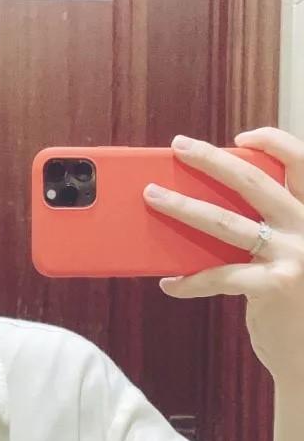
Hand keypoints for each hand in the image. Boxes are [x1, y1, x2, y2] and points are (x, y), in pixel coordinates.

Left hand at [143, 127, 303, 386]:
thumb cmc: (296, 304)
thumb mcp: (291, 258)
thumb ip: (267, 233)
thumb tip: (205, 210)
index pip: (302, 164)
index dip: (274, 142)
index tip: (240, 136)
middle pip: (254, 182)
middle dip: (211, 159)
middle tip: (179, 146)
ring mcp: (296, 256)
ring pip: (225, 222)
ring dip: (182, 206)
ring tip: (152, 195)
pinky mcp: (276, 285)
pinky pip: (217, 274)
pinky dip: (189, 280)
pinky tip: (170, 283)